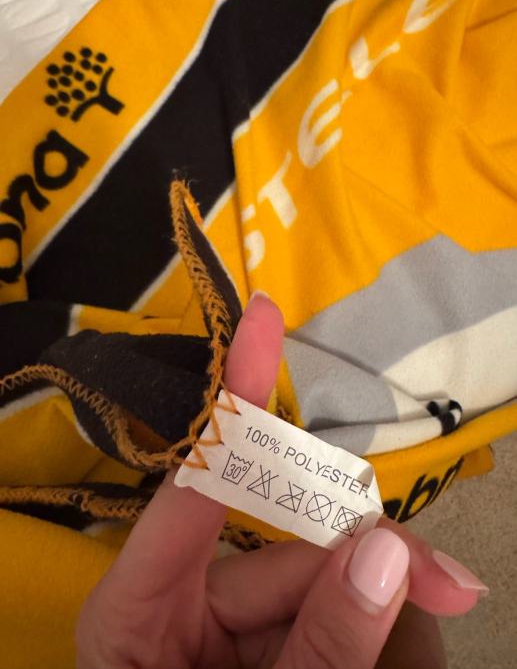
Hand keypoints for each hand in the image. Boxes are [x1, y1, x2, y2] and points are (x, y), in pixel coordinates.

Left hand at [76, 293, 486, 668]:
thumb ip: (319, 645)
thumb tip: (382, 553)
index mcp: (140, 608)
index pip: (199, 480)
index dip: (234, 390)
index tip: (263, 316)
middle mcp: (178, 601)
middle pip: (285, 550)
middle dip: (369, 558)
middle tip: (451, 584)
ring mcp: (219, 624)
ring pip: (316, 585)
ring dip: (377, 600)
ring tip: (439, 607)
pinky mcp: (257, 642)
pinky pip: (318, 615)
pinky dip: (363, 621)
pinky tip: (405, 620)